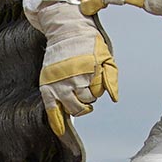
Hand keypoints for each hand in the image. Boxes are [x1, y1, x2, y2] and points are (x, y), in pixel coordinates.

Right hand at [29, 2, 118, 136]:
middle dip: (88, 97)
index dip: (97, 88)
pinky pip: (52, 110)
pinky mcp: (47, 86)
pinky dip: (57, 122)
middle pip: (86, 102)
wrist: (65, 30)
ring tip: (77, 95)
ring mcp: (59, 83)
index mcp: (90, 70)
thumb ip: (111, 78)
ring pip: (72, 108)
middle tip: (84, 85)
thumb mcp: (106, 56)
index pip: (97, 92)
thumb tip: (114, 98)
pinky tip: (61, 131)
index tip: (94, 79)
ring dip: (77, 106)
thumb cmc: (87, 42)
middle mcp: (74, 78)